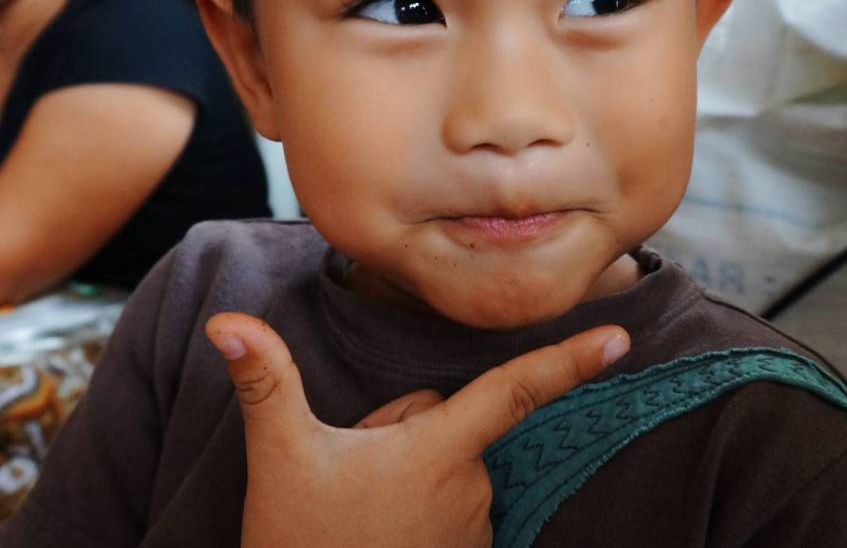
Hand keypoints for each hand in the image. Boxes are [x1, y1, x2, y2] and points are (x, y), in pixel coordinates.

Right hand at [206, 313, 629, 547]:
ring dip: (403, 473)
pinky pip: (443, 506)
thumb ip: (265, 382)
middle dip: (398, 431)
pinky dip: (412, 508)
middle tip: (348, 473)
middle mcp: (469, 488)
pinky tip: (372, 533)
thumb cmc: (302, 546)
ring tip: (357, 511)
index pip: (514, 390)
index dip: (568, 361)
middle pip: (442, 420)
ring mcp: (470, 529)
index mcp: (438, 451)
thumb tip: (226, 322)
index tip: (621, 340)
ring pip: (440, 465)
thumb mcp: (280, 458)